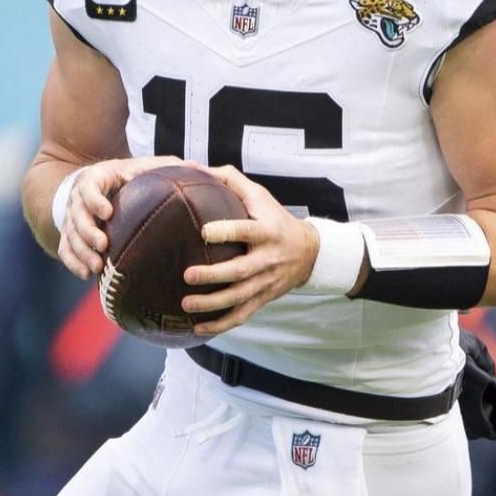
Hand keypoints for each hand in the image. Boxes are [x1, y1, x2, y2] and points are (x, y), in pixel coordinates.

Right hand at [53, 156, 182, 278]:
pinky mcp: (71, 233)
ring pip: (69, 235)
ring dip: (81, 252)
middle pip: (75, 215)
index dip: (94, 200)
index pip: (88, 187)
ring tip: (96, 268)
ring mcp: (72, 217)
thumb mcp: (148, 166)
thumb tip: (207, 170)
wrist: (101, 180)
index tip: (107, 213)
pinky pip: (65, 249)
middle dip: (87, 231)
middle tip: (103, 246)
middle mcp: (79, 198)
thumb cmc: (132, 174)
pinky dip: (73, 262)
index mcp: (96, 178)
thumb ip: (172, 167)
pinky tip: (87, 275)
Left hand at [184, 166, 318, 335]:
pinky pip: (242, 316)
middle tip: (186, 274)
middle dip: (214, 275)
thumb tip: (194, 167)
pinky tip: (198, 329)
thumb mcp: (259, 195)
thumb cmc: (275, 218)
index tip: (203, 232)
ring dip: (212, 305)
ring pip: (239, 298)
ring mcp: (266, 283)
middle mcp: (268, 259)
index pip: (246, 231)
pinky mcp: (263, 299)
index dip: (226, 232)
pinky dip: (220, 325)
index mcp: (266, 231)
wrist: (310, 252)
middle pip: (240, 271)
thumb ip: (229, 180)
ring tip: (186, 304)